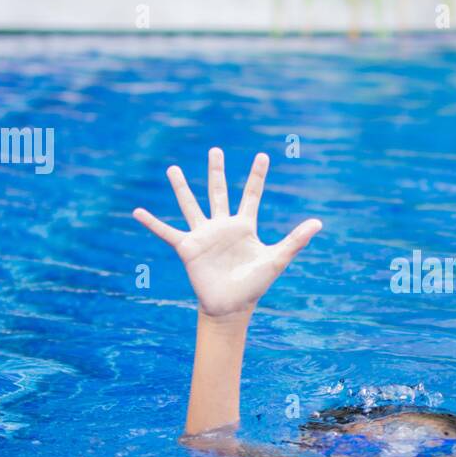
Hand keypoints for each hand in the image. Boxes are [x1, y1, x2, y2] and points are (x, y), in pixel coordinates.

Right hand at [132, 148, 321, 319]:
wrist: (231, 306)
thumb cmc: (254, 285)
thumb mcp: (276, 259)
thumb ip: (295, 240)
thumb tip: (318, 223)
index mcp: (244, 226)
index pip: (251, 195)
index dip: (257, 176)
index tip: (262, 155)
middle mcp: (222, 226)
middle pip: (218, 192)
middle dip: (217, 171)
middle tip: (215, 150)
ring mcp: (203, 235)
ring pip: (190, 205)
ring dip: (181, 187)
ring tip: (172, 169)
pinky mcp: (187, 248)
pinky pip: (166, 233)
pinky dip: (152, 223)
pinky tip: (137, 211)